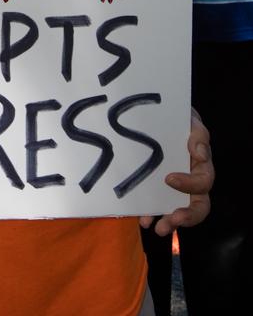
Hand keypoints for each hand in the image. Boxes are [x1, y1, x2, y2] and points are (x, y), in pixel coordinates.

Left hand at [139, 110, 212, 236]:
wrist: (157, 115)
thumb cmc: (177, 118)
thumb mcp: (189, 119)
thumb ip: (198, 133)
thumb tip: (199, 154)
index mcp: (200, 166)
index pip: (203, 183)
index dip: (189, 185)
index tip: (169, 179)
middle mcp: (191, 181)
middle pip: (198, 206)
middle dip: (187, 217)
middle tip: (172, 220)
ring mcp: (175, 188)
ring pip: (180, 212)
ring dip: (170, 223)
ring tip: (157, 228)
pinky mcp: (158, 190)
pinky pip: (158, 207)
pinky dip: (151, 215)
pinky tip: (142, 220)